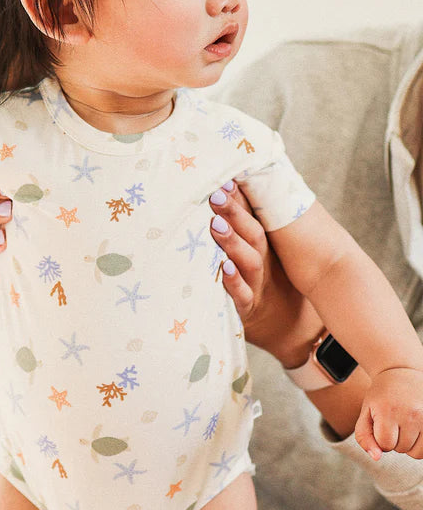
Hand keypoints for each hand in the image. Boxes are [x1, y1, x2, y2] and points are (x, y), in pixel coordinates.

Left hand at [208, 181, 311, 358]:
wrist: (292, 333)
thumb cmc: (270, 287)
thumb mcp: (262, 256)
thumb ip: (246, 228)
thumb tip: (228, 190)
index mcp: (265, 246)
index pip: (254, 216)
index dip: (241, 197)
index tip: (225, 176)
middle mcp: (264, 261)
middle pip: (253, 232)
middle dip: (235, 212)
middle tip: (217, 193)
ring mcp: (257, 285)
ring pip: (248, 260)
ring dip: (232, 242)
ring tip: (217, 224)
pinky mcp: (249, 309)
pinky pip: (241, 295)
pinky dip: (233, 282)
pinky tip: (224, 268)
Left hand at [355, 368, 422, 459]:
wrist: (402, 374)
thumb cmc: (381, 397)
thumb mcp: (366, 412)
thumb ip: (364, 437)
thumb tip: (376, 458)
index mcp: (388, 411)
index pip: (385, 445)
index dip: (380, 438)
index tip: (381, 424)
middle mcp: (411, 414)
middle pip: (401, 449)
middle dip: (394, 440)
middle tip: (394, 421)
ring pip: (416, 453)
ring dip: (409, 444)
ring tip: (405, 425)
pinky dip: (421, 445)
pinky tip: (415, 430)